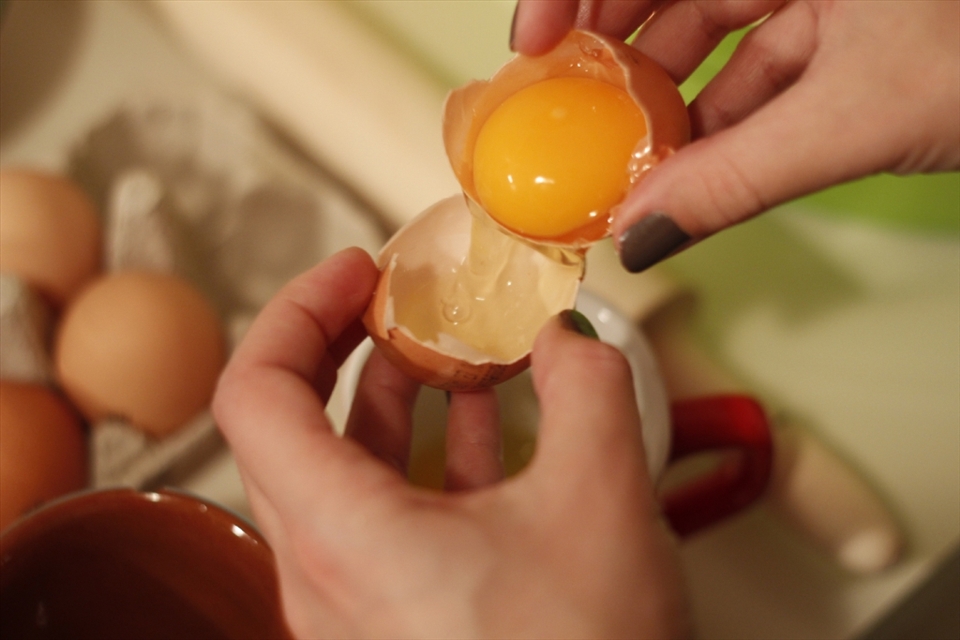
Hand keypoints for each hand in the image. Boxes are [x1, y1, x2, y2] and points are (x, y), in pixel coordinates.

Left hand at [214, 247, 688, 638]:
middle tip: (408, 298)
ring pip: (350, 468)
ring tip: (464, 348)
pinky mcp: (399, 616)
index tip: (358, 272)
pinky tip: (492, 423)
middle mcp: (328, 573)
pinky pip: (391, 512)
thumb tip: (570, 335)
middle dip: (358, 344)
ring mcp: (359, 600)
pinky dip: (432, 454)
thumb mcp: (602, 500)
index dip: (299, 312)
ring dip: (403, 397)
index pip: (255, 393)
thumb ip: (588, 386)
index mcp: (344, 537)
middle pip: (299, 423)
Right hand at [511, 0, 959, 271]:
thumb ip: (735, 179)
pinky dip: (727, 123)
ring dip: (673, 109)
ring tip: (629, 169)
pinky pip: (764, 70)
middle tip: (569, 124)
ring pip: (718, 39)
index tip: (532, 51)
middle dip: (617, 62)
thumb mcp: (855, 116)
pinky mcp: (850, 29)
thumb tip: (643, 237)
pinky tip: (695, 173)